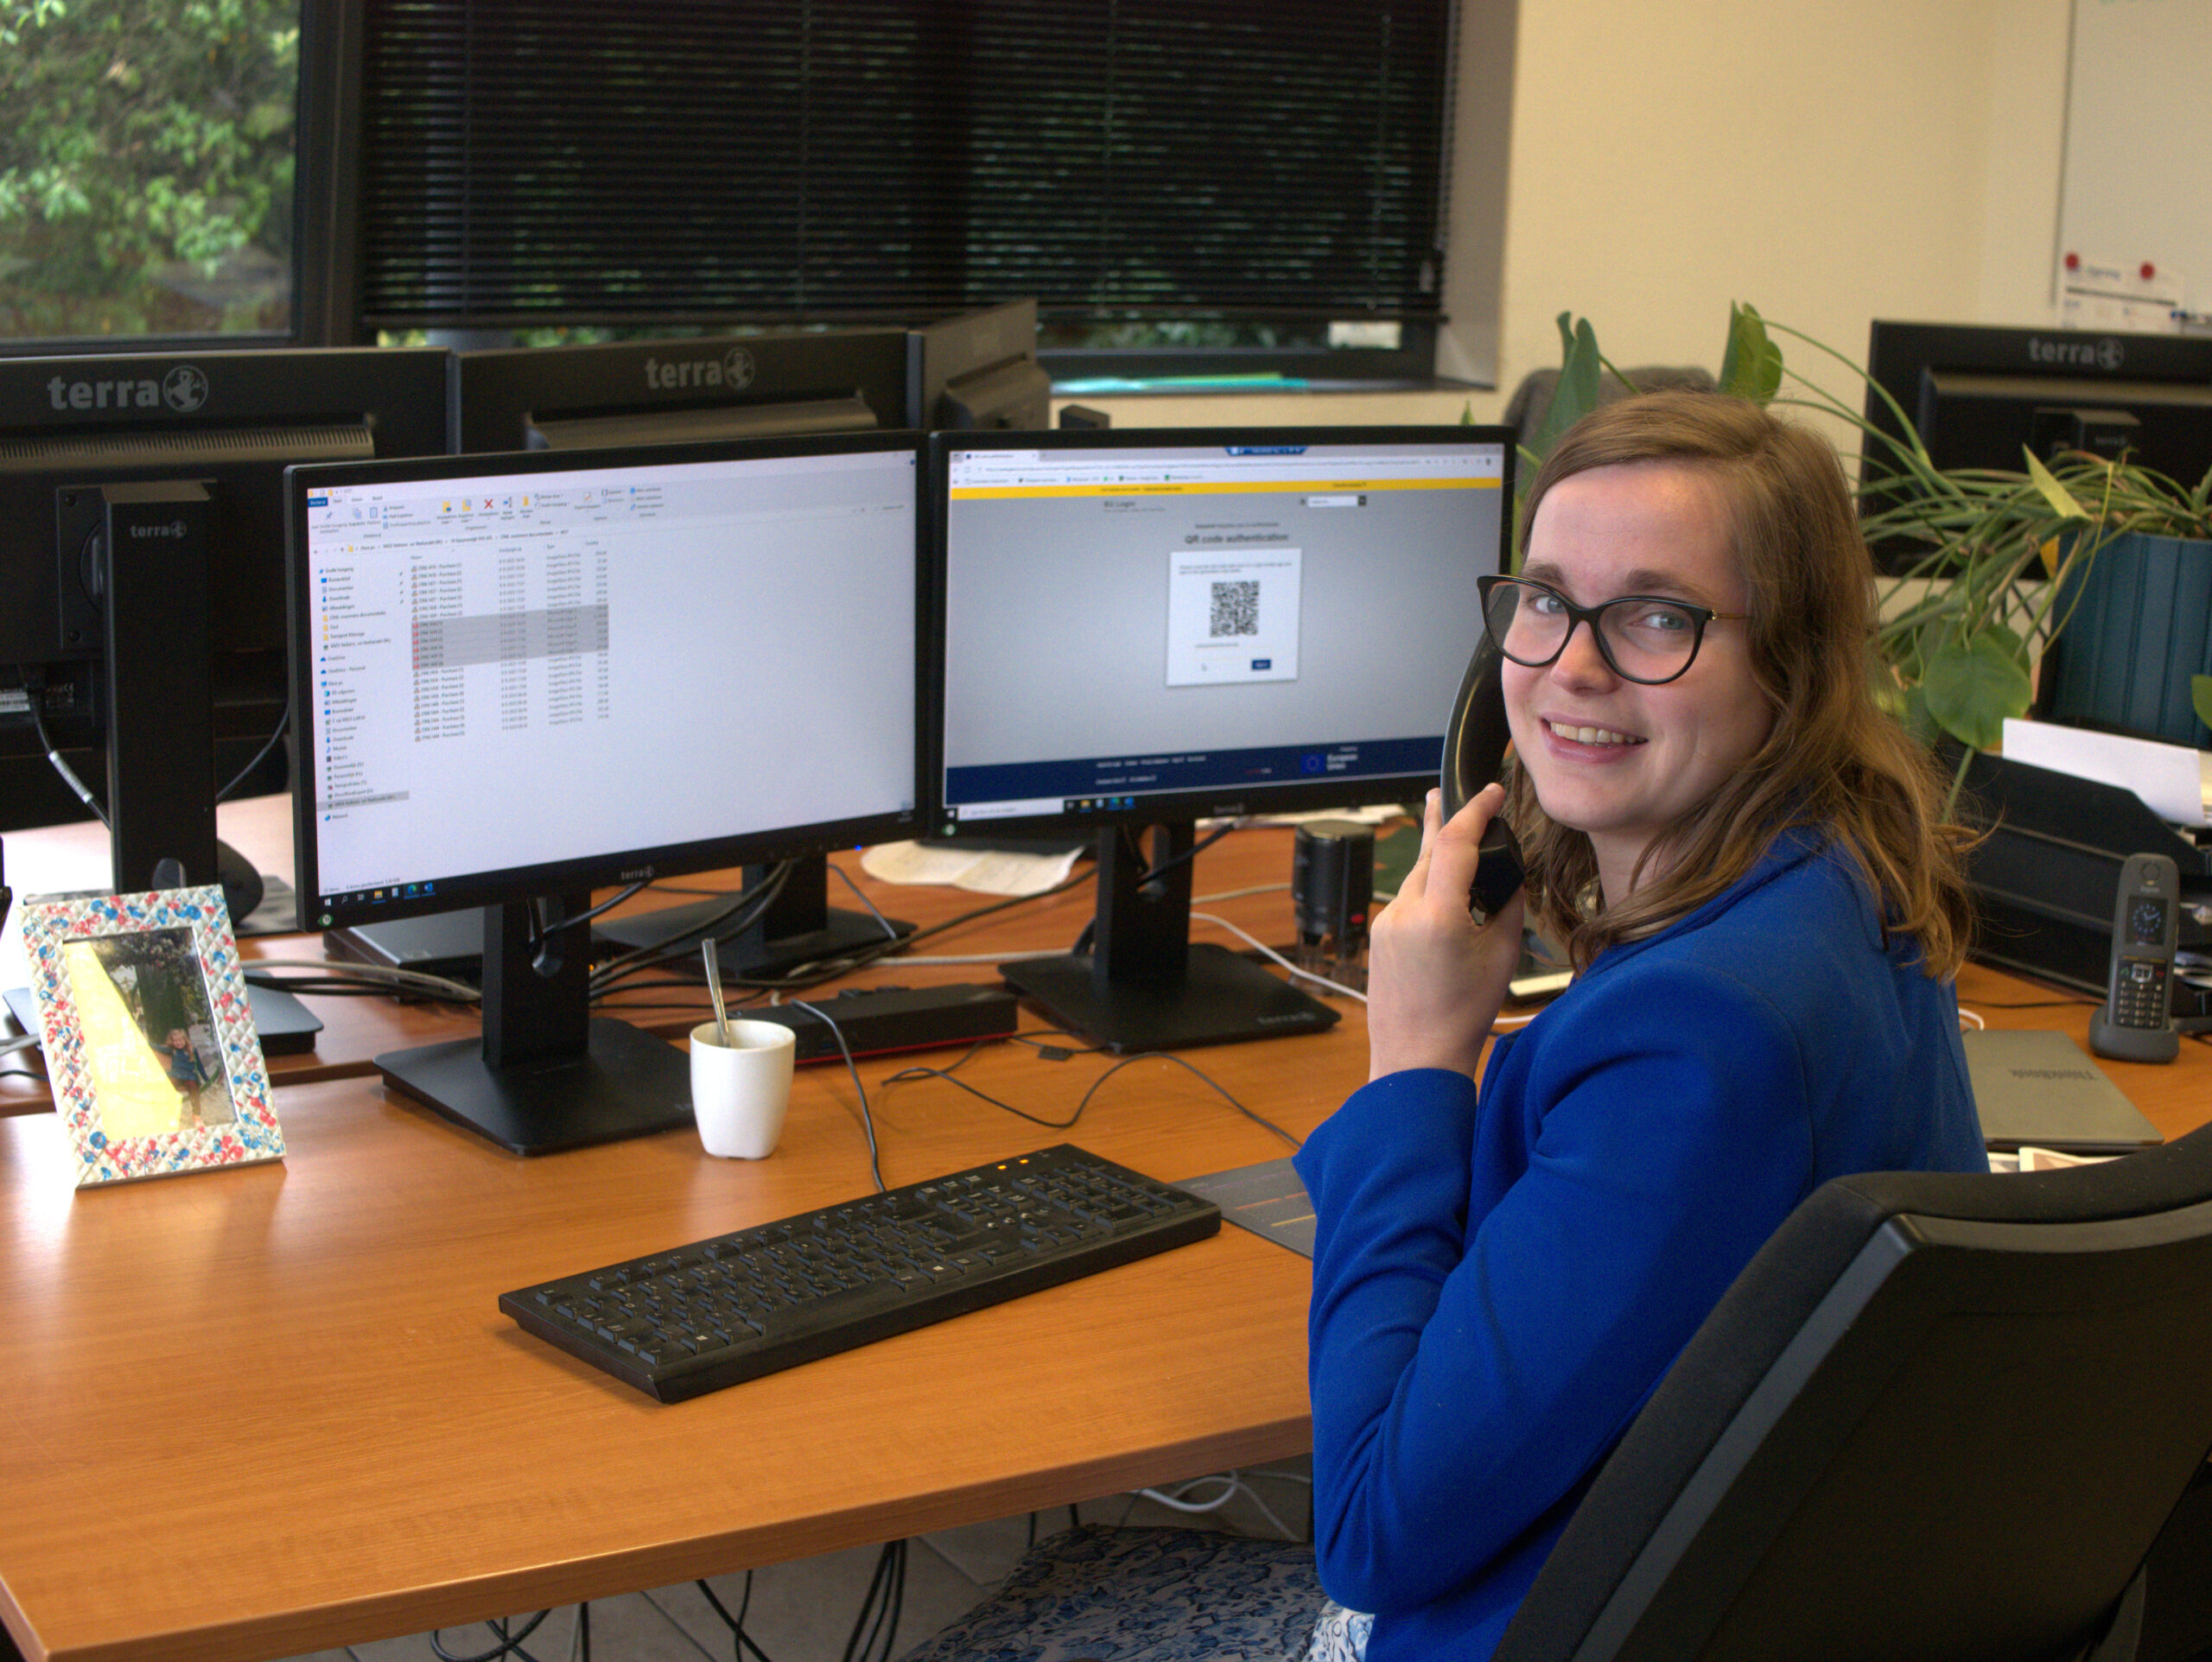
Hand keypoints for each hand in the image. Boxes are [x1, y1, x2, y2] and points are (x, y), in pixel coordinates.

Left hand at [1365, 785, 1525, 1081]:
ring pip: (1415, 874)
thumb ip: (1507, 905)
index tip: (1490, 792)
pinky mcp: (1378, 934)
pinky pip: (1404, 897)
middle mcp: (1403, 912)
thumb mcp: (1503, 955)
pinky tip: (1439, 887)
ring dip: (1435, 853)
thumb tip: (1507, 875)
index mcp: (1438, 916)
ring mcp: (1385, 922)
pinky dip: (1425, 885)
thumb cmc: (1462, 1015)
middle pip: (1429, 850)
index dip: (1475, 810)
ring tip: (1444, 824)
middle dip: (1444, 817)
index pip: (1456, 842)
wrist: (1417, 1055)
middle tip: (1453, 791)